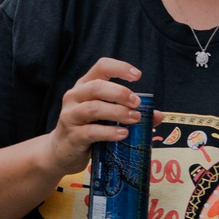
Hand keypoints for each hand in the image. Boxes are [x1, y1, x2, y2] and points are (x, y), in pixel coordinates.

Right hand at [42, 57, 142, 174]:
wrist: (61, 152)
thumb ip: (129, 112)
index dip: (119, 68)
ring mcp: (70, 115)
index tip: (138, 76)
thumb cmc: (87, 129)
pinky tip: (123, 134)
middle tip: (138, 103)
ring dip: (118, 112)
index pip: (101, 67)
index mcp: (85, 86)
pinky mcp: (72, 135)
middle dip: (120, 93)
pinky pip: (92, 131)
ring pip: (94, 108)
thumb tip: (158, 115)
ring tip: (135, 119)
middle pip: (97, 86)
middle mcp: (74, 96)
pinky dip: (110, 132)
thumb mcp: (106, 117)